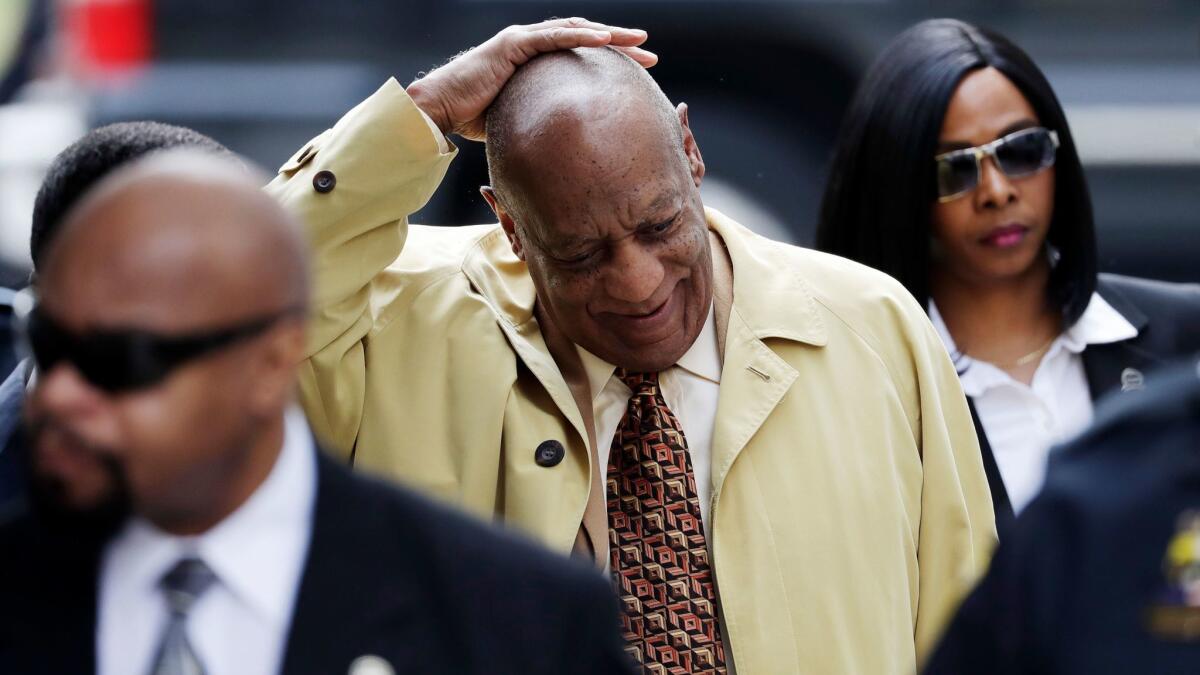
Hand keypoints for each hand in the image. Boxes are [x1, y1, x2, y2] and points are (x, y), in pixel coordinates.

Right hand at [406, 18, 655, 141]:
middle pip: (584, 38)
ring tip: (638, 41)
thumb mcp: (519, 117)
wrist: (442, 109)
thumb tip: (564, 147)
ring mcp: (523, 40)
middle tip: (650, 54)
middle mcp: (531, 43)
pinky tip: (605, 38)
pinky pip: (553, 37)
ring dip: (609, 35)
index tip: (638, 69)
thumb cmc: (474, 118)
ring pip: (575, 31)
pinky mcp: (513, 44)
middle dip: (619, 44)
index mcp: (535, 61)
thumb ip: (540, 120)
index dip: (609, 59)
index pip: (579, 54)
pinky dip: (580, 36)